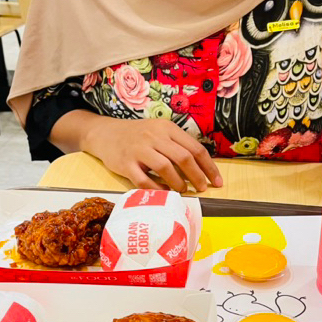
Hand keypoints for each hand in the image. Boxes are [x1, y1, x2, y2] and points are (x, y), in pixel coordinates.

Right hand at [80, 116, 222, 191]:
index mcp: (167, 128)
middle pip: (183, 157)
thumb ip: (178, 146)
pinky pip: (144, 180)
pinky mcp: (125, 164)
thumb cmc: (138, 136)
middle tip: (202, 189)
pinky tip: (164, 193)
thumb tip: (202, 169)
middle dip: (197, 176)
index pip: (195, 148)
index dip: (209, 167)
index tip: (217, 181)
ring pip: (165, 167)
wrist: (105, 133)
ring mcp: (139, 150)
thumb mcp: (159, 133)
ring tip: (182, 191)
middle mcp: (154, 137)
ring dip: (178, 183)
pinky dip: (157, 189)